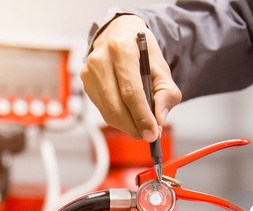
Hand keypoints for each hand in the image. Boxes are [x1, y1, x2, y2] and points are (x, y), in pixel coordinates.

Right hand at [81, 15, 181, 141]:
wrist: (119, 33)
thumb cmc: (140, 50)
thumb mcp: (161, 66)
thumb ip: (166, 93)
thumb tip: (159, 119)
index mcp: (121, 50)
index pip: (130, 92)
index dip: (142, 117)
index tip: (152, 133)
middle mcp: (101, 60)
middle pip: (116, 106)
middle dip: (134, 126)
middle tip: (148, 134)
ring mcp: (89, 71)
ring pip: (108, 111)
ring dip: (127, 125)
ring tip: (142, 126)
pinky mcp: (85, 82)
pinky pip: (103, 109)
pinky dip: (118, 117)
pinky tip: (129, 115)